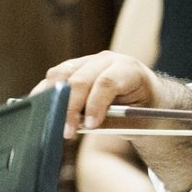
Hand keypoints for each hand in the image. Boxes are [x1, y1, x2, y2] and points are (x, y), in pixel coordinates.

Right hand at [36, 50, 165, 140]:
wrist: (146, 96)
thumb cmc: (142, 109)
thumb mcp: (136, 119)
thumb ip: (111, 121)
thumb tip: (82, 124)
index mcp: (129, 69)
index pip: (106, 82)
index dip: (95, 105)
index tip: (90, 126)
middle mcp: (107, 60)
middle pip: (80, 80)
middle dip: (72, 108)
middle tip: (68, 132)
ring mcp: (88, 61)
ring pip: (61, 75)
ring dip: (55, 101)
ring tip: (56, 124)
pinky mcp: (73, 67)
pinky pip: (54, 77)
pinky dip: (46, 94)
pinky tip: (45, 111)